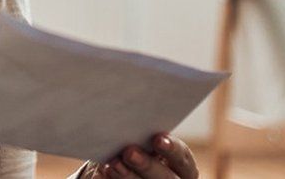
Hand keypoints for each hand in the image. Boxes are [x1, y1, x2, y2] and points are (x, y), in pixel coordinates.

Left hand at [83, 132, 198, 178]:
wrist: (115, 167)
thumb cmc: (130, 144)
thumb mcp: (139, 136)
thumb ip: (141, 131)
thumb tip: (134, 111)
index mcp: (181, 166)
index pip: (182, 158)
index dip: (172, 149)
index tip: (157, 139)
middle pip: (166, 178)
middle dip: (147, 165)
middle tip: (129, 151)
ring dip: (128, 177)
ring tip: (112, 164)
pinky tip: (102, 174)